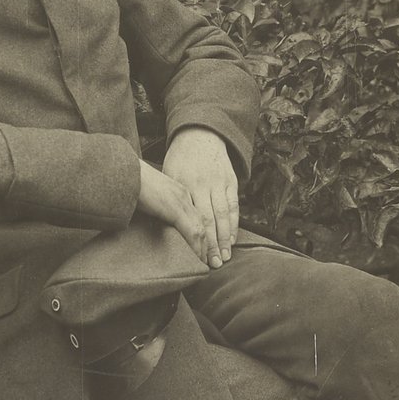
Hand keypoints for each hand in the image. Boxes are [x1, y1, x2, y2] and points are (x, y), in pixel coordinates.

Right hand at [136, 160, 212, 264]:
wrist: (124, 172)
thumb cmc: (131, 183)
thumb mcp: (150, 195)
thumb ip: (157, 207)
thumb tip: (155, 221)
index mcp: (180, 191)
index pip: (198, 215)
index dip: (204, 232)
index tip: (205, 247)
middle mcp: (185, 195)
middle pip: (204, 222)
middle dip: (210, 242)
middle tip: (214, 260)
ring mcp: (182, 200)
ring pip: (202, 228)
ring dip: (206, 247)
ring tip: (207, 263)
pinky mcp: (175, 207)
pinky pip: (192, 230)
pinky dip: (196, 246)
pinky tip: (198, 258)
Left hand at [161, 127, 238, 268]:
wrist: (199, 135)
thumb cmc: (179, 159)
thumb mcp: (168, 175)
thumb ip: (170, 198)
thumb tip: (163, 226)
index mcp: (186, 184)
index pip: (193, 218)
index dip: (196, 239)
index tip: (196, 257)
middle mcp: (205, 184)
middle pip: (211, 220)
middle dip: (213, 244)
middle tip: (214, 264)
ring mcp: (220, 182)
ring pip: (225, 215)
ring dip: (226, 238)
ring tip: (226, 256)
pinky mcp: (231, 181)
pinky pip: (234, 206)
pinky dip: (235, 224)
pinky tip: (233, 239)